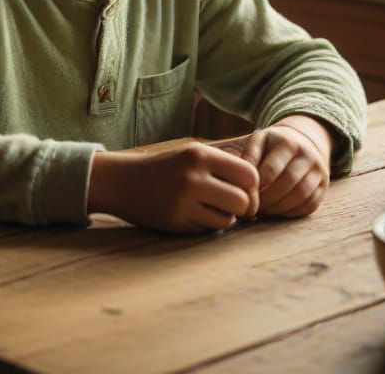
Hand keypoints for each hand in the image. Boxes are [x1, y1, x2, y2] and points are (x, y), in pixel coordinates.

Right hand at [88, 143, 258, 233]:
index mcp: (200, 154)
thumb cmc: (167, 167)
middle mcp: (193, 176)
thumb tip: (260, 186)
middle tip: (232, 205)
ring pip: (228, 220)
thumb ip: (225, 164)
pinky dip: (208, 226)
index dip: (252, 186)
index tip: (244, 189)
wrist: (124, 181)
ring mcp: (184, 201)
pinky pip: (209, 230)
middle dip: (242, 207)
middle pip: (243, 201)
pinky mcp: (177, 222)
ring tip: (209, 207)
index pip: (249, 174)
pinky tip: (194, 215)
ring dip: (225, 218)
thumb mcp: (193, 154)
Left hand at [238, 115, 332, 218]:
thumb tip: (241, 181)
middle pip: (288, 183)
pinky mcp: (324, 185)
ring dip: (279, 208)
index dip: (257, 186)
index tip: (245, 195)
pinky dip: (292, 212)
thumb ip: (249, 157)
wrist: (303, 141)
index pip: (271, 169)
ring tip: (263, 211)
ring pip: (301, 195)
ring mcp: (319, 171)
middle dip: (268, 199)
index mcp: (287, 142)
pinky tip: (278, 212)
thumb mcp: (259, 141)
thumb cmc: (272, 144)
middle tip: (253, 207)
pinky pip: (310, 204)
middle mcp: (307, 155)